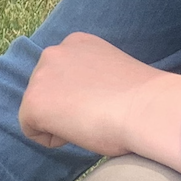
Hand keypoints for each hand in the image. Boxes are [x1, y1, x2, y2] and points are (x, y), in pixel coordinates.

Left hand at [18, 31, 180, 172]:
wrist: (148, 109)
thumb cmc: (142, 99)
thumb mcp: (111, 72)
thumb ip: (89, 77)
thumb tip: (82, 96)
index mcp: (76, 42)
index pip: (62, 75)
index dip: (79, 96)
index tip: (102, 102)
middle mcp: (54, 52)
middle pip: (46, 91)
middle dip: (64, 107)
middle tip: (96, 115)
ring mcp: (40, 76)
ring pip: (38, 110)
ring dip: (59, 122)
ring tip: (90, 122)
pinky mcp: (33, 102)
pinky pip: (32, 130)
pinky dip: (53, 139)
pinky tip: (80, 132)